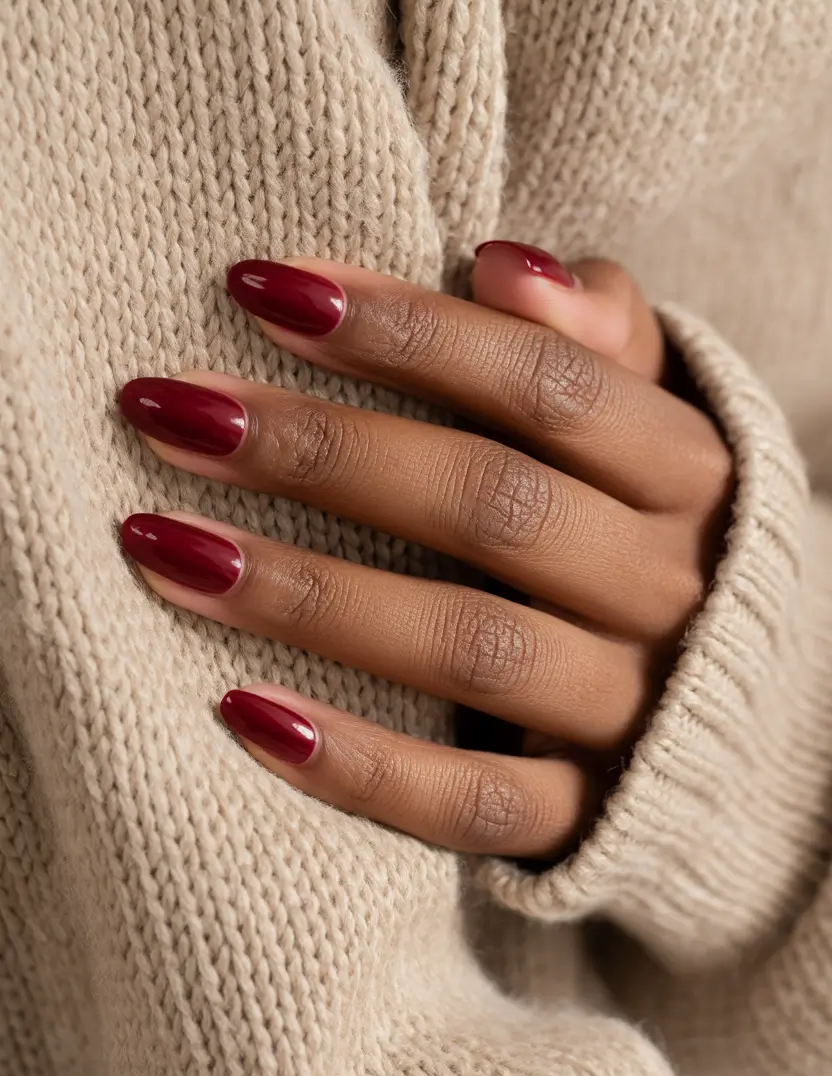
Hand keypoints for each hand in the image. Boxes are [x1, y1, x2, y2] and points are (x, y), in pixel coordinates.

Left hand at [119, 244, 731, 857]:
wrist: (732, 706)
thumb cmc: (638, 524)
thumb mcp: (647, 415)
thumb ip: (593, 334)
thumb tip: (508, 263)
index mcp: (686, 469)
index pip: (545, 384)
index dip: (405, 331)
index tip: (258, 287)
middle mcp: (668, 586)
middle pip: (489, 507)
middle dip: (321, 453)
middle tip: (172, 414)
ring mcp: (629, 709)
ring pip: (467, 648)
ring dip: (306, 595)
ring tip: (163, 546)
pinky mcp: (585, 812)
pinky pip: (473, 804)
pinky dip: (359, 768)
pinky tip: (239, 713)